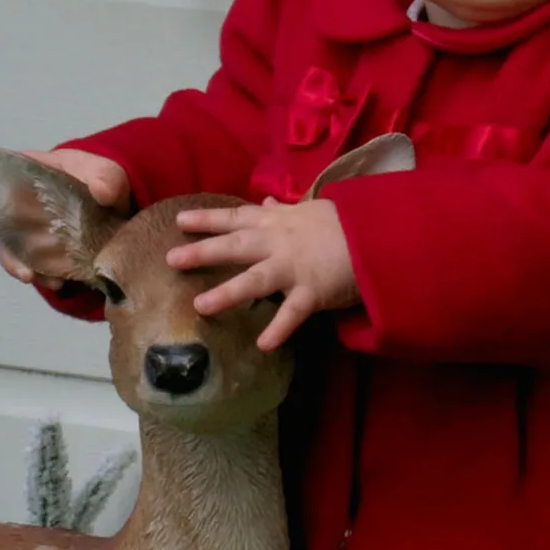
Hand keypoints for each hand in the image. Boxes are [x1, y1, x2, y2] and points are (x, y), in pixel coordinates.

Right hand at [0, 149, 130, 284]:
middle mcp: (25, 207)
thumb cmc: (100, 179)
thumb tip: (103, 192)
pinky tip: (58, 282)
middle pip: (2, 229)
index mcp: (31, 177)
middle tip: (22, 270)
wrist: (114, 203)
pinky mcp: (49, 251)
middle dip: (7, 251)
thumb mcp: (105, 171)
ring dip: (24, 269)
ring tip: (41, 280)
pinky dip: (45, 276)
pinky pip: (39, 266)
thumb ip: (106, 177)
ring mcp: (35, 231)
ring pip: (18, 253)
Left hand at [169, 197, 357, 349]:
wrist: (377, 235)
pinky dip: (280, 328)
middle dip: (203, 252)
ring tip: (201, 306)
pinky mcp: (314, 291)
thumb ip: (283, 211)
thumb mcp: (310, 211)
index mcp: (278, 223)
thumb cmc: (344, 225)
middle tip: (171, 260)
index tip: (180, 221)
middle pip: (236, 246)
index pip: (237, 218)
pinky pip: (293, 313)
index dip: (208, 219)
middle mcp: (280, 243)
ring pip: (256, 280)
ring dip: (228, 293)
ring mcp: (295, 268)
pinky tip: (263, 345)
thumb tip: (263, 204)